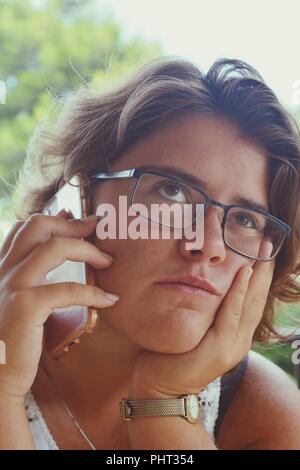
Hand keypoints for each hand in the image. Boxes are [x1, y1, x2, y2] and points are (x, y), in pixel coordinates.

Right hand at [0, 211, 118, 403]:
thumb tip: (59, 260)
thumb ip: (34, 281)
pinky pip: (68, 289)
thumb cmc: (14, 340)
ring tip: (108, 261)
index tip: (77, 219)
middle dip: (73, 225)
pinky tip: (109, 300)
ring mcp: (13, 286)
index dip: (54, 218)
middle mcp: (4, 270)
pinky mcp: (25, 307)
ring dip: (88, 250)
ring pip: (55, 247)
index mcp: (3, 268)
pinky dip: (94, 292)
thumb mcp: (20, 301)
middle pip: (39, 226)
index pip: (24, 228)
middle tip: (96, 229)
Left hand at [129, 241, 274, 397]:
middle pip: (257, 299)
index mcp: (235, 335)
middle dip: (264, 270)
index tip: (264, 253)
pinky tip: (244, 273)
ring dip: (258, 276)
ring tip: (263, 252)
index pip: (252, 300)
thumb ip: (206, 312)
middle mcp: (240, 340)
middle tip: (269, 244)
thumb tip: (206, 286)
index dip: (260, 276)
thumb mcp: (195, 328)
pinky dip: (239, 291)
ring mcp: (232, 346)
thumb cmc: (172, 354)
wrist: (160, 385)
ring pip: (250, 304)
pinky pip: (232, 313)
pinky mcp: (220, 349)